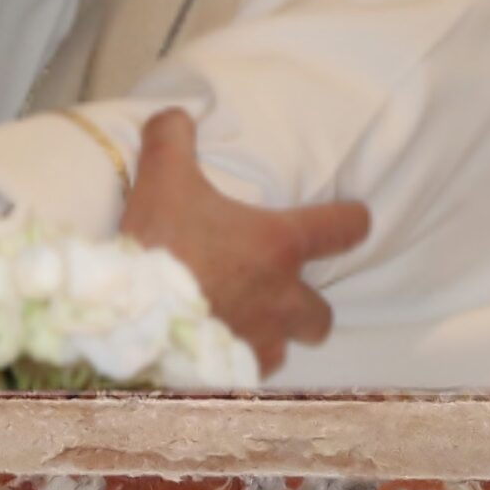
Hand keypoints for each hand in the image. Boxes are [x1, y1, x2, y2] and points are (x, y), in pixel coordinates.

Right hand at [117, 108, 370, 376]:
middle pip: (323, 311)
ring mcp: (263, 340)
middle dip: (307, 303)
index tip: (354, 218)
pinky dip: (239, 360)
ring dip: (273, 334)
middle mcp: (283, 297)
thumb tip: (177, 116)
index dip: (352, 220)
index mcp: (278, 245)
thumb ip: (172, 139)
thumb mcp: (162, 178)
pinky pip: (252, 371)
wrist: (135, 318)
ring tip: (242, 323)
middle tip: (277, 291)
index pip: (343, 228)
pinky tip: (215, 350)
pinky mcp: (238, 373)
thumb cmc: (160, 246)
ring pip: (288, 344)